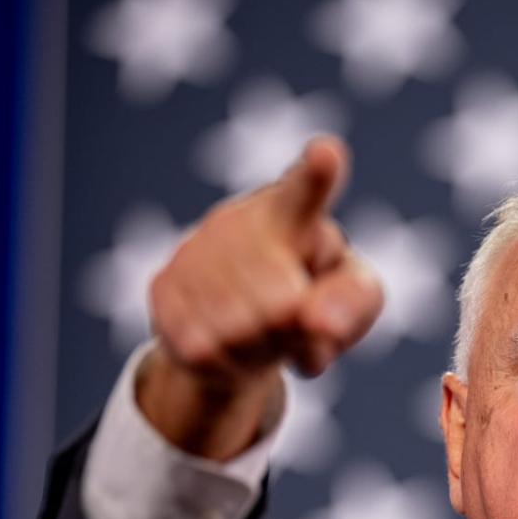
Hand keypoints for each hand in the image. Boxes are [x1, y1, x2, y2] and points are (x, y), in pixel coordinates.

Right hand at [137, 135, 382, 459]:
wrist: (246, 326)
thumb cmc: (316, 300)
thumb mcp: (354, 300)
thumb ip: (353, 303)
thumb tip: (320, 323)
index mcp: (295, 212)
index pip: (305, 192)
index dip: (317, 176)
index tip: (327, 154)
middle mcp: (238, 220)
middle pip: (281, 306)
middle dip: (293, 331)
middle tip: (294, 324)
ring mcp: (194, 250)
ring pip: (239, 331)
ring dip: (260, 350)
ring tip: (263, 335)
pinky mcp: (163, 286)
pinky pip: (202, 348)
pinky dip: (226, 364)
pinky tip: (229, 344)